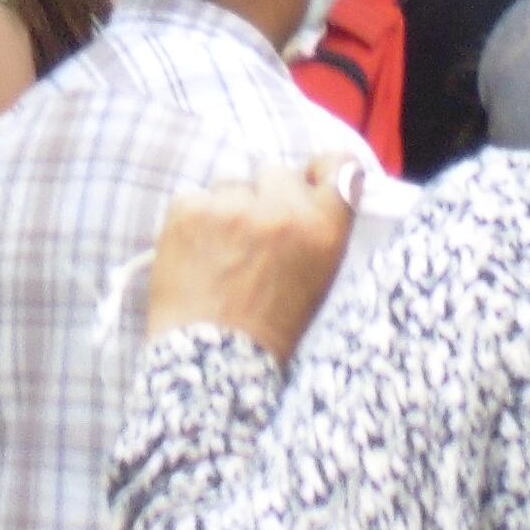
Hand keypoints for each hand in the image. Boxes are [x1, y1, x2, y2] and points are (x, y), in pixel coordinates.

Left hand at [146, 163, 356, 362]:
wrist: (212, 364)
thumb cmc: (269, 332)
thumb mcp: (317, 282)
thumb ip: (318, 232)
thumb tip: (312, 191)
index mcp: (323, 229)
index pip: (339, 165)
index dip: (321, 170)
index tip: (309, 180)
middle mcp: (283, 210)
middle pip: (275, 173)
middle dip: (265, 198)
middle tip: (253, 239)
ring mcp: (233, 206)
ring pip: (231, 186)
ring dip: (227, 210)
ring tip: (220, 256)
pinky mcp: (190, 209)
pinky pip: (195, 198)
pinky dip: (194, 221)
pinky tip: (196, 257)